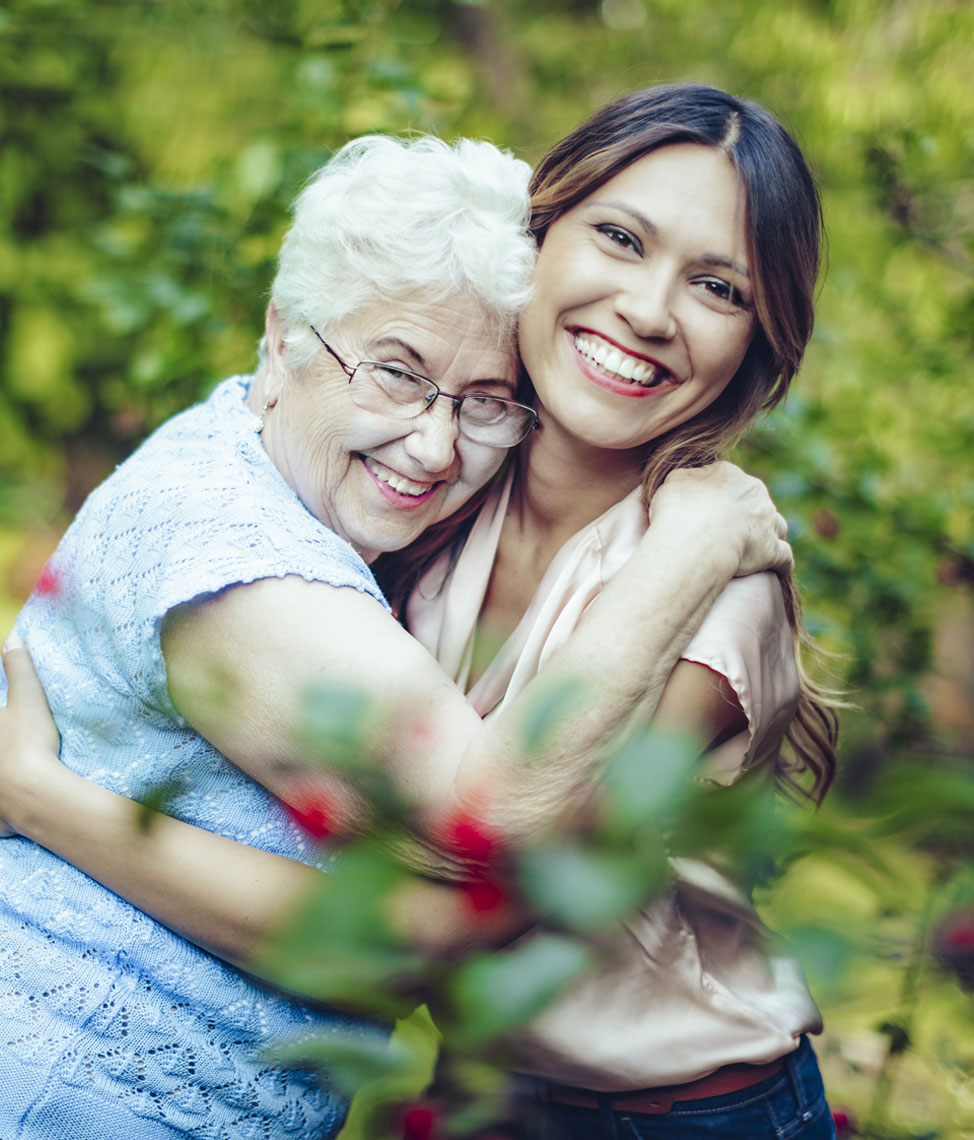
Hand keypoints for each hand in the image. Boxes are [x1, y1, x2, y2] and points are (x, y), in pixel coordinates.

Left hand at [0, 633, 62, 836]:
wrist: (34, 794)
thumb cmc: (27, 741)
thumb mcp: (27, 697)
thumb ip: (18, 667)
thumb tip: (12, 639)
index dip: (5, 715)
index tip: (9, 721)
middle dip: (6, 747)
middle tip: (15, 746)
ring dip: (5, 779)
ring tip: (16, 772)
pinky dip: (4, 815)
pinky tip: (13, 811)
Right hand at [649, 462, 792, 577]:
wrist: (696, 541)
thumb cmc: (679, 512)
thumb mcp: (672, 483)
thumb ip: (685, 478)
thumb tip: (691, 479)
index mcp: (728, 475)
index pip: (728, 481)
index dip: (718, 496)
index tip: (709, 510)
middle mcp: (754, 493)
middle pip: (755, 500)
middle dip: (746, 512)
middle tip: (730, 530)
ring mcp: (767, 521)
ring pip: (777, 524)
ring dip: (770, 533)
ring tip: (758, 547)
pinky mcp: (773, 550)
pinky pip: (784, 557)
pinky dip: (782, 564)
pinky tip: (779, 570)